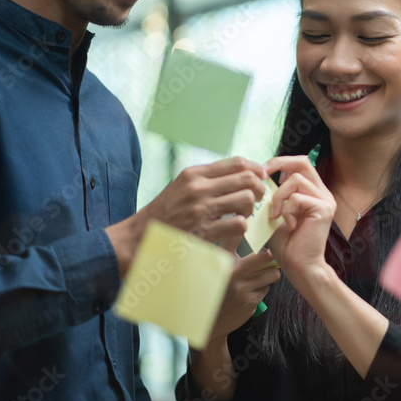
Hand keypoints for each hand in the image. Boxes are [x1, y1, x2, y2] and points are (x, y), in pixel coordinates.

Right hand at [142, 157, 266, 241]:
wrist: (140, 237)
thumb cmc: (165, 212)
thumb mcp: (182, 186)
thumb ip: (208, 178)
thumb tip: (242, 170)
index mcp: (194, 173)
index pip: (237, 163)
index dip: (256, 169)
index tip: (260, 177)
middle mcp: (198, 188)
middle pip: (247, 179)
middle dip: (259, 189)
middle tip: (257, 198)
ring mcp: (201, 210)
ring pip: (246, 200)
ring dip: (250, 209)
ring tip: (243, 214)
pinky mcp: (204, 231)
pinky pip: (238, 224)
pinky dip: (241, 227)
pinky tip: (232, 229)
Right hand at [206, 232, 280, 344]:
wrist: (209, 324)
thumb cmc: (215, 290)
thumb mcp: (215, 268)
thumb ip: (226, 249)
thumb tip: (240, 226)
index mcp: (221, 262)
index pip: (235, 238)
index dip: (246, 229)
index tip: (254, 225)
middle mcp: (232, 274)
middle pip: (265, 257)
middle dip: (269, 257)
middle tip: (267, 257)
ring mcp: (242, 290)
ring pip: (270, 275)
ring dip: (268, 275)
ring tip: (258, 277)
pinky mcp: (250, 303)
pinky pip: (266, 290)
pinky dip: (262, 289)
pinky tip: (250, 292)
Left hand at [263, 155, 335, 288]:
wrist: (299, 267)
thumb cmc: (286, 244)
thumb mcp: (274, 214)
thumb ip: (271, 197)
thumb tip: (254, 181)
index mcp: (313, 192)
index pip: (299, 164)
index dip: (279, 162)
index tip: (261, 174)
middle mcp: (322, 193)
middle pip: (302, 162)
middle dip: (279, 164)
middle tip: (262, 176)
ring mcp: (325, 200)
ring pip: (296, 180)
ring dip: (279, 197)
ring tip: (275, 216)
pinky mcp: (324, 209)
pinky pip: (297, 198)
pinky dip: (287, 211)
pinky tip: (289, 225)